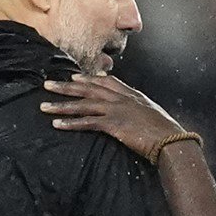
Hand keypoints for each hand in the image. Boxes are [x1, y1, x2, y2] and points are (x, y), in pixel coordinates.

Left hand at [41, 74, 183, 159]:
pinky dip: (71, 123)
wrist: (171, 140)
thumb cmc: (166, 132)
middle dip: (67, 86)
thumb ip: (140, 109)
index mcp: (132, 95)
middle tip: (48, 84)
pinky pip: (87, 122)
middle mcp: (121, 98)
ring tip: (43, 106)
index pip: (107, 82)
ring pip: (83, 104)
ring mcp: (116, 109)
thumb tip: (135, 110)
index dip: (89, 78)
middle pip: (89, 88)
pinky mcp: (113, 124)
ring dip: (61, 105)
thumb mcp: (153, 115)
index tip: (74, 76)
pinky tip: (57, 124)